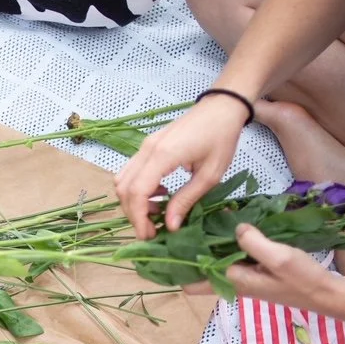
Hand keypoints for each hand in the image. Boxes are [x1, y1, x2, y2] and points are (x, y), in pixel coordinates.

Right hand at [114, 94, 251, 238]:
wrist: (221, 108)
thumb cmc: (221, 138)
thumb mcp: (210, 174)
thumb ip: (187, 200)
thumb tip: (171, 226)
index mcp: (162, 156)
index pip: (137, 192)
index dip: (139, 218)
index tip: (150, 235)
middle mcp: (146, 150)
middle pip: (123, 188)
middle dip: (133, 214)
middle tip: (152, 230)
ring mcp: (144, 146)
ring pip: (122, 180)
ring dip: (133, 201)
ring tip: (157, 212)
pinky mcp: (147, 146)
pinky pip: (131, 171)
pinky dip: (138, 188)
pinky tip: (160, 193)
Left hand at [186, 223, 338, 310]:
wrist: (326, 293)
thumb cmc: (302, 279)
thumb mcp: (279, 258)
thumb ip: (254, 243)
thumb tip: (236, 228)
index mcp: (234, 281)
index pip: (191, 283)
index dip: (179, 266)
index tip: (175, 240)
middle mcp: (234, 281)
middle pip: (200, 270)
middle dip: (192, 250)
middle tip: (190, 222)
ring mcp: (245, 277)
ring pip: (217, 261)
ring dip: (211, 244)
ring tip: (208, 218)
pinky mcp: (256, 270)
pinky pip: (234, 256)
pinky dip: (230, 243)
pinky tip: (234, 225)